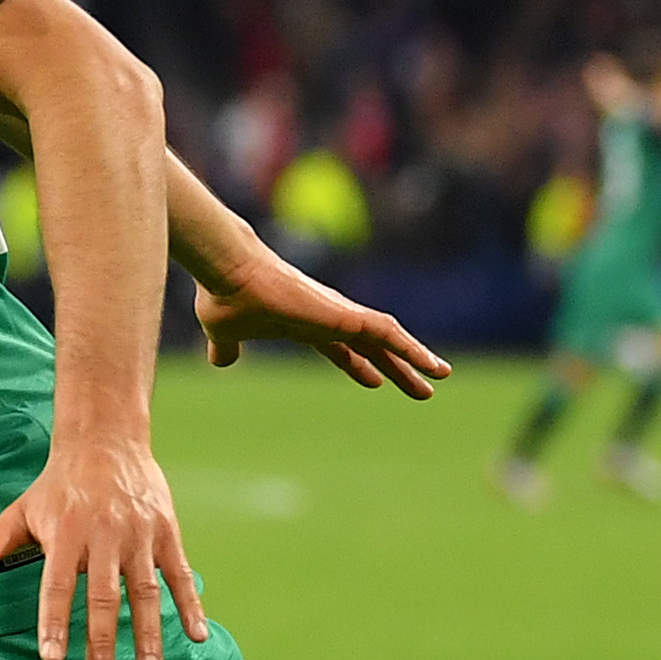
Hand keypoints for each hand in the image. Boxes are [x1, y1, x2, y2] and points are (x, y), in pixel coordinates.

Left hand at [0, 435, 208, 659]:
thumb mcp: (20, 510)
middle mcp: (104, 534)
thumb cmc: (58, 485)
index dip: (54, 621)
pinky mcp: (166, 533)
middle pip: (104, 596)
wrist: (106, 440)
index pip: (58, 584)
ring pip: (145, 592)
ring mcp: (139, 534)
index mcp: (65, 533)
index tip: (52, 658)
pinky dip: (191, 606)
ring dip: (149, 635)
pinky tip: (196, 637)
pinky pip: (179, 574)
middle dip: (102, 642)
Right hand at [194, 245, 449, 395]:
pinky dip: (410, 348)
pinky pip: (387, 333)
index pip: (340, 347)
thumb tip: (220, 361)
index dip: (358, 365)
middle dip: (398, 367)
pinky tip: (428, 363)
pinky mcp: (344, 315)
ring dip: (414, 357)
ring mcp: (338, 315)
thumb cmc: (225, 297)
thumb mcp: (225, 333)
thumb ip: (228, 348)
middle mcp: (328, 318)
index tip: (375, 381)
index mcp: (304, 326)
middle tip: (424, 387)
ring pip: (387, 338)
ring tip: (440, 375)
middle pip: (373, 346)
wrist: (227, 272)